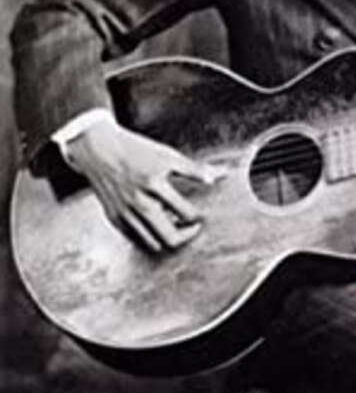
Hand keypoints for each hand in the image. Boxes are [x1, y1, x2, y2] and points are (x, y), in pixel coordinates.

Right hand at [63, 115, 220, 251]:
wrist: (98, 150)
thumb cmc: (134, 150)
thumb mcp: (167, 155)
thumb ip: (194, 170)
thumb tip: (219, 176)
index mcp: (154, 184)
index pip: (187, 213)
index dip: (198, 217)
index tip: (199, 215)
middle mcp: (139, 202)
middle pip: (171, 237)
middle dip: (187, 235)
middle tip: (192, 227)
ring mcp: (125, 214)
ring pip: (154, 243)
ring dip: (168, 237)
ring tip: (174, 224)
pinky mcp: (114, 219)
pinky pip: (137, 239)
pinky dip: (150, 236)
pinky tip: (156, 223)